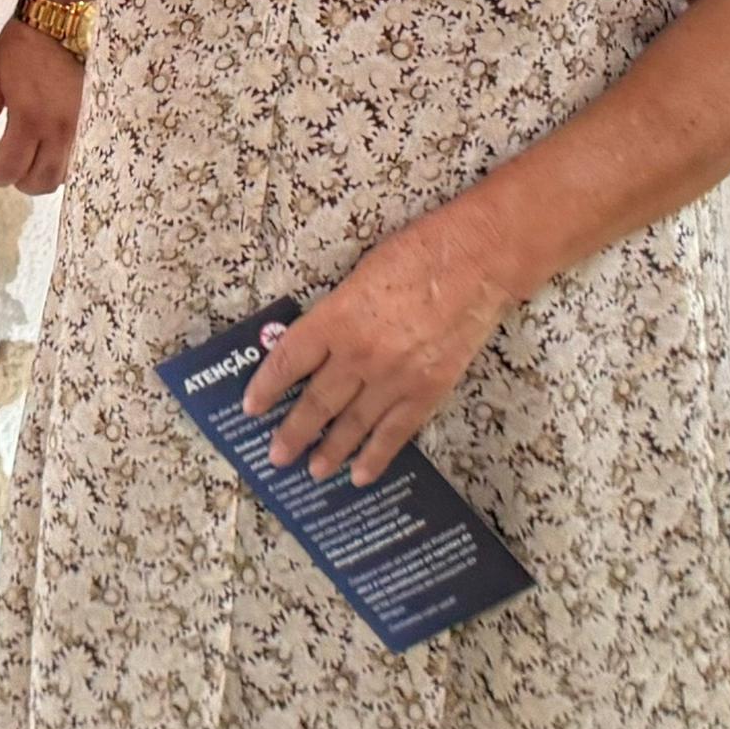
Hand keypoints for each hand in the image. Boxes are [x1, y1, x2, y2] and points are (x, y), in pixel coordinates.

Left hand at [0, 19, 82, 192]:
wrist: (62, 19)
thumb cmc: (24, 44)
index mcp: (29, 118)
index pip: (13, 168)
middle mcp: (58, 128)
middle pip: (42, 180)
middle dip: (21, 183)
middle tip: (9, 171)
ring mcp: (79, 125)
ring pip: (64, 173)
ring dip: (44, 176)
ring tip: (29, 162)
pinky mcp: (91, 118)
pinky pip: (79, 155)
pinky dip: (63, 163)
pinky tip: (50, 151)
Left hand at [246, 203, 521, 485]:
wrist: (477, 262)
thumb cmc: (419, 253)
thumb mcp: (360, 275)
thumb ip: (338, 314)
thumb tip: (320, 343)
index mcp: (336, 319)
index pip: (289, 360)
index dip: (267, 386)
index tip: (251, 407)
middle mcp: (359, 355)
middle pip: (317, 401)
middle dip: (294, 432)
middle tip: (277, 456)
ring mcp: (394, 378)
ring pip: (353, 425)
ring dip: (330, 451)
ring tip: (313, 471)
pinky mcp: (427, 391)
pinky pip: (394, 432)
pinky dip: (376, 456)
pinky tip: (361, 474)